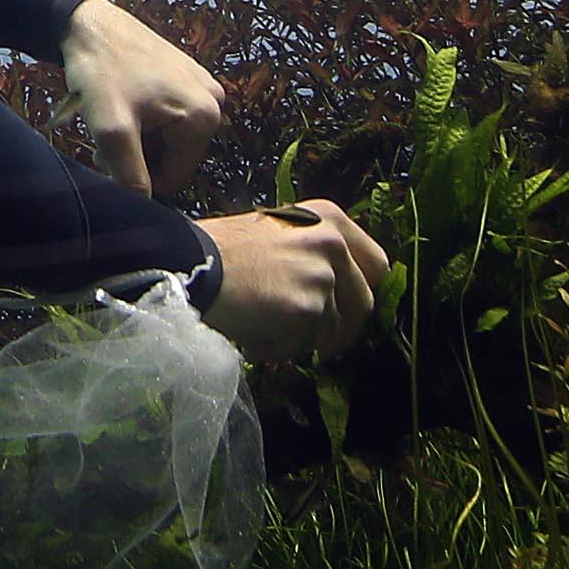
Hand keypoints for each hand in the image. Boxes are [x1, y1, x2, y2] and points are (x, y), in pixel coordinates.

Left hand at [61, 0, 224, 200]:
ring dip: (138, 139)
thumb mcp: (111, 129)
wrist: (88, 23)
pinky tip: (123, 102)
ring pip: (166, 140)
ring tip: (113, 116)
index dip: (138, 176)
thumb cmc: (101, 71)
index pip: (174, 178)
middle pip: (172, 158)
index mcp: (205, 117)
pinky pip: (167, 118)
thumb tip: (142, 207)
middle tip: (107, 135)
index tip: (109, 155)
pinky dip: (143, 120)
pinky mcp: (187, 78)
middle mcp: (214, 102)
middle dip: (138, 155)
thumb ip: (129, 174)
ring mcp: (202, 87)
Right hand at [196, 200, 388, 368]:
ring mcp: (323, 276)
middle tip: (313, 342)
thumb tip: (333, 293)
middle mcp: (333, 243)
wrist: (190, 263)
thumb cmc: (220, 250)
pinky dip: (274, 349)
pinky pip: (299, 346)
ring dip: (296, 340)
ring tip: (258, 327)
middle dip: (338, 330)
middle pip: (363, 305)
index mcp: (328, 219)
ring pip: (328, 332)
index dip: (361, 293)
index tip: (345, 311)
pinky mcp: (308, 308)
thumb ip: (311, 254)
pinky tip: (248, 333)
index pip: (377, 265)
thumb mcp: (276, 233)